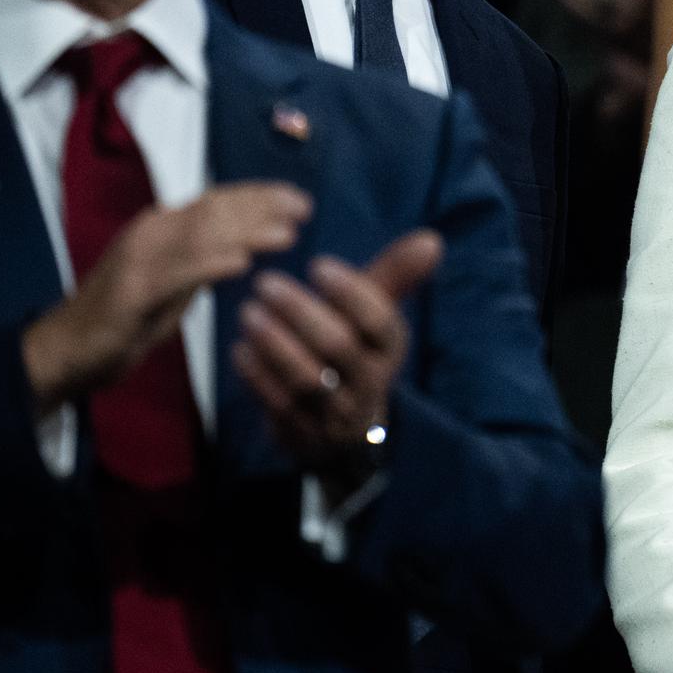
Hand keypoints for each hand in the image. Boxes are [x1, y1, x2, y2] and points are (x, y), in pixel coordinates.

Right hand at [21, 183, 310, 415]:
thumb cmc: (126, 318)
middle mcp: (150, 233)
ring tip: (287, 233)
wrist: (67, 350)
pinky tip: (242, 262)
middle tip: (304, 207)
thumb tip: (247, 240)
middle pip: (214, 210)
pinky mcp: (132, 291)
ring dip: (247, 231)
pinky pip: (177, 273)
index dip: (258, 196)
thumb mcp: (174, 282)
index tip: (298, 200)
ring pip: (200, 235)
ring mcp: (139, 259)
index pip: (216, 201)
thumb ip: (203, 258)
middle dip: (262, 206)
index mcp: (161, 226)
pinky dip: (211, 264)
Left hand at [231, 230, 441, 468]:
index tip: (317, 264)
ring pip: (307, 378)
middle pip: (339, 346)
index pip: (378, 320)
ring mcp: (336, 412)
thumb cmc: (356, 354)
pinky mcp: (303, 432)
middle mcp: (369, 382)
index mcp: (390, 348)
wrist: (343, 432)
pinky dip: (258, 376)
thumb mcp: (377, 317)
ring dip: (274, 343)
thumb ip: (396, 276)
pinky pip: (279, 404)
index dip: (349, 292)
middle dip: (301, 311)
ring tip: (248, 311)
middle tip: (265, 282)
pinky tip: (241, 349)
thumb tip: (431, 240)